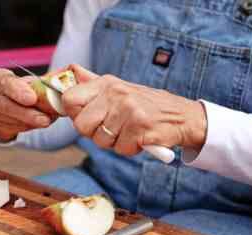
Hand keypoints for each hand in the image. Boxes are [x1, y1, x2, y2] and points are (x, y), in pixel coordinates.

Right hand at [0, 69, 52, 141]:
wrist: (5, 104)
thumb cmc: (21, 89)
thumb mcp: (29, 81)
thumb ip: (46, 80)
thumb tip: (68, 72)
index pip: (5, 83)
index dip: (18, 91)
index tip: (32, 99)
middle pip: (7, 106)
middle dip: (28, 114)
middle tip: (46, 119)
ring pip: (11, 120)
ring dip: (31, 122)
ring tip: (47, 120)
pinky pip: (13, 129)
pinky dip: (27, 127)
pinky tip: (37, 123)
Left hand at [63, 65, 206, 155]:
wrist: (181, 116)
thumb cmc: (144, 105)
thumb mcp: (118, 88)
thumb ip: (92, 82)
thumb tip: (70, 70)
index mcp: (106, 83)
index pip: (69, 99)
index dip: (74, 114)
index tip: (88, 118)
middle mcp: (116, 93)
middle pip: (81, 125)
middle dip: (94, 134)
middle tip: (112, 129)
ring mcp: (129, 109)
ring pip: (101, 140)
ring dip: (114, 142)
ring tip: (128, 131)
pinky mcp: (140, 127)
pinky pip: (120, 148)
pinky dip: (129, 148)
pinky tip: (139, 137)